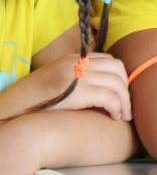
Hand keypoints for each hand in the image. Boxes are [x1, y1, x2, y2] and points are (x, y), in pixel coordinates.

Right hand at [16, 53, 130, 120]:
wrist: (12, 108)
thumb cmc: (32, 99)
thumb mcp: (56, 80)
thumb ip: (76, 77)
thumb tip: (100, 88)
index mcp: (72, 58)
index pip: (107, 59)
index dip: (118, 76)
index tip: (120, 92)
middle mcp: (77, 62)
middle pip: (117, 67)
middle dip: (126, 86)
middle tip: (126, 105)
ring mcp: (78, 75)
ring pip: (117, 82)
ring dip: (125, 100)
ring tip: (123, 115)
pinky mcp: (78, 92)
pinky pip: (110, 97)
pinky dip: (117, 107)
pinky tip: (114, 117)